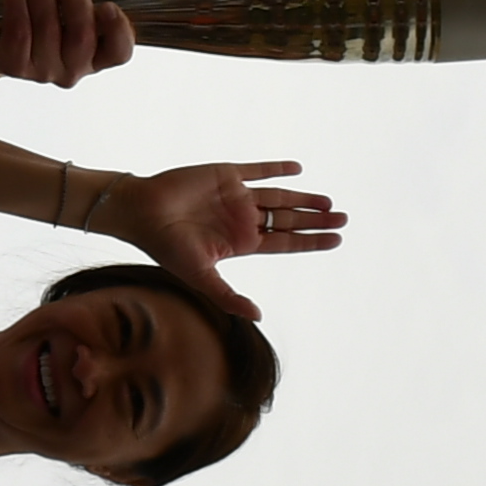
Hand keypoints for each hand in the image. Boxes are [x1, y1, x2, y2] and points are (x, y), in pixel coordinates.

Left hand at [0, 0, 138, 86]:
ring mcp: (43, 70)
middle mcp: (73, 69)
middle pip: (82, 36)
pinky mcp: (14, 65)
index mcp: (95, 54)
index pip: (119, 52)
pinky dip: (17, 5)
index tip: (108, 5)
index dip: (119, 29)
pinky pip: (19, 33)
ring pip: (48, 30)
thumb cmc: (41, 17)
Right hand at [99, 159, 339, 313]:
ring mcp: (236, 196)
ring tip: (329, 201)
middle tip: (344, 218)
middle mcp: (243, 219)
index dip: (311, 241)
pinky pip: (257, 170)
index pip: (285, 242)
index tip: (337, 239)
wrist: (141, 212)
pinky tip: (297, 170)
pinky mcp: (226, 174)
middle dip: (316, 219)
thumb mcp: (201, 276)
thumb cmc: (166, 247)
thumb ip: (229, 296)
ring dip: (304, 197)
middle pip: (288, 219)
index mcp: (241, 243)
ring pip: (279, 196)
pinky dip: (277, 169)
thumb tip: (259, 316)